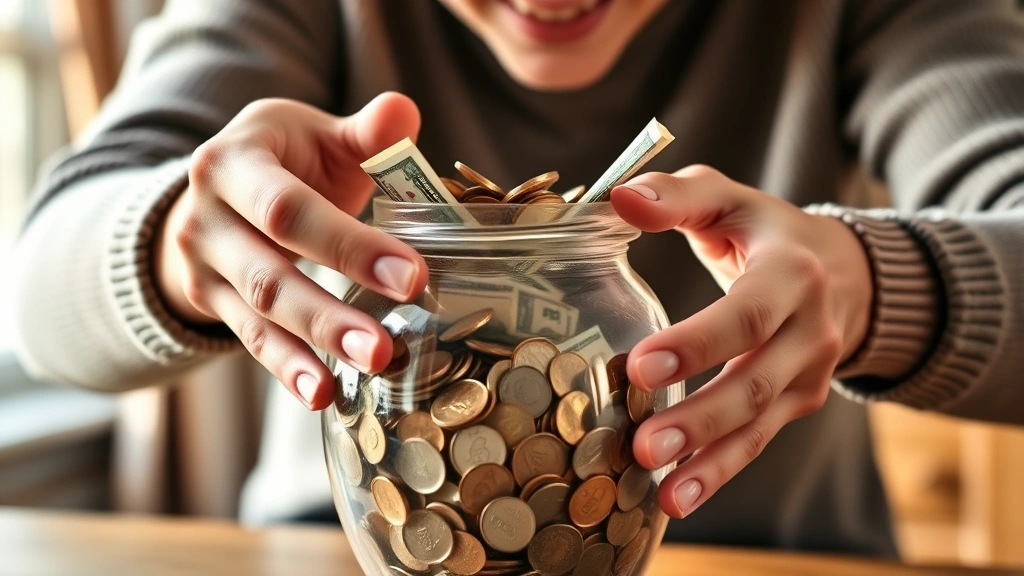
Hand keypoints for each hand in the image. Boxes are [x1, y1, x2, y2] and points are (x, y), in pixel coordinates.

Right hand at [154, 93, 428, 409]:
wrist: (213, 190)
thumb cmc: (285, 159)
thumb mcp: (316, 135)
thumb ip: (365, 131)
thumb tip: (404, 114)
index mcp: (234, 163)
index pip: (289, 210)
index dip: (349, 246)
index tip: (411, 276)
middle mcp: (206, 216)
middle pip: (268, 273)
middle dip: (330, 314)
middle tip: (386, 348)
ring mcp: (202, 265)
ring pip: (259, 314)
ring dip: (313, 348)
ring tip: (366, 372)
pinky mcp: (210, 302)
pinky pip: (251, 339)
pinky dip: (288, 368)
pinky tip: (323, 394)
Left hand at [609, 165, 872, 518]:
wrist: (841, 269)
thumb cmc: (762, 231)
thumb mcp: (726, 198)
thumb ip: (676, 196)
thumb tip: (619, 197)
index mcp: (791, 273)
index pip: (746, 314)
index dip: (697, 342)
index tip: (643, 365)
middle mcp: (810, 330)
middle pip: (755, 382)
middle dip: (700, 418)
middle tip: (644, 445)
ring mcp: (809, 374)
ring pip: (760, 424)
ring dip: (711, 461)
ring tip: (664, 490)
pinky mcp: (798, 403)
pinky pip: (758, 441)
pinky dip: (720, 471)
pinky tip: (679, 497)